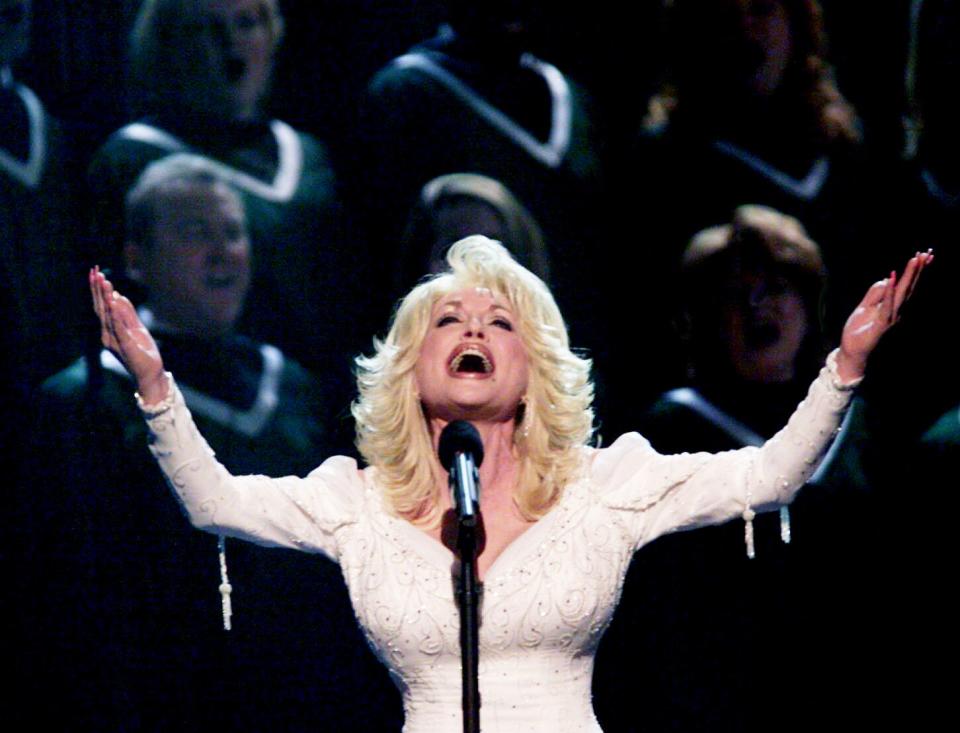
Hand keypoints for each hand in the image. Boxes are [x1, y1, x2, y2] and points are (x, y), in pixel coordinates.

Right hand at [89, 266, 167, 403]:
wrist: (150, 373)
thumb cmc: (143, 352)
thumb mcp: (136, 328)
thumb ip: (127, 313)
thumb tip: (117, 296)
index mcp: (109, 329)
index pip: (101, 306)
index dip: (98, 289)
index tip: (96, 272)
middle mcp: (107, 334)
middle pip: (100, 307)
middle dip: (97, 289)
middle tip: (95, 271)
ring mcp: (115, 340)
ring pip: (107, 315)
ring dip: (105, 297)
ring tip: (104, 281)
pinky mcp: (125, 346)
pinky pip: (119, 328)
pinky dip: (116, 315)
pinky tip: (113, 302)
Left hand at [836, 250, 932, 381]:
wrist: (851, 350)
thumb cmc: (859, 329)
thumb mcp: (864, 306)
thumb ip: (875, 293)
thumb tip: (886, 280)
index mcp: (891, 305)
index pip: (906, 285)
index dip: (914, 270)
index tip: (924, 254)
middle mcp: (895, 311)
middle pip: (908, 287)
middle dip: (917, 270)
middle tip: (926, 253)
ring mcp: (889, 318)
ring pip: (901, 294)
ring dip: (908, 277)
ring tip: (914, 260)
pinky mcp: (880, 325)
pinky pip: (886, 307)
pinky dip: (889, 293)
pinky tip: (892, 280)